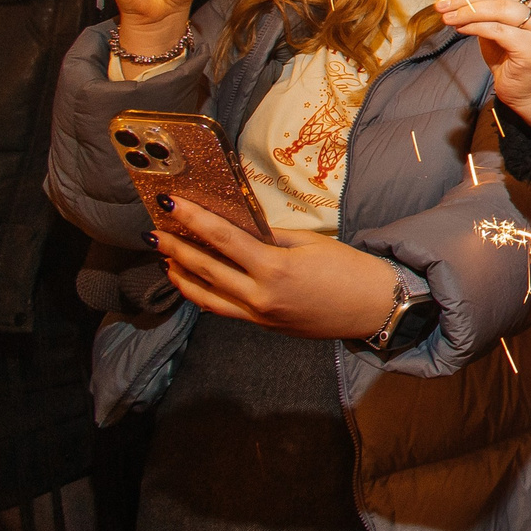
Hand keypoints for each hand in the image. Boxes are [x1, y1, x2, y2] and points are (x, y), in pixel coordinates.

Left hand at [149, 199, 401, 338]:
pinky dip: (203, 295)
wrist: (375, 308)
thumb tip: (241, 228)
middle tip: (154, 232)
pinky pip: (224, 309)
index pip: (223, 239)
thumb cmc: (351, 270)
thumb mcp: (312, 244)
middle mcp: (260, 296)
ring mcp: (259, 315)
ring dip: (182, 276)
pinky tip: (193, 283)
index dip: (194, 219)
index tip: (170, 204)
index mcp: (274, 269)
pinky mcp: (263, 326)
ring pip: (206, 296)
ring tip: (165, 258)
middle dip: (176, 249)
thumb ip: (271, 238)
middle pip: (206, 270)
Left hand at [439, 0, 530, 129]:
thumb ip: (487, 4)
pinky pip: (499, 30)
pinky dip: (476, 27)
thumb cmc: (510, 56)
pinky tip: (460, 29)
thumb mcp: (497, 23)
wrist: (528, 90)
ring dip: (469, 11)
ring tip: (447, 16)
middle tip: (442, 3)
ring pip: (502, 8)